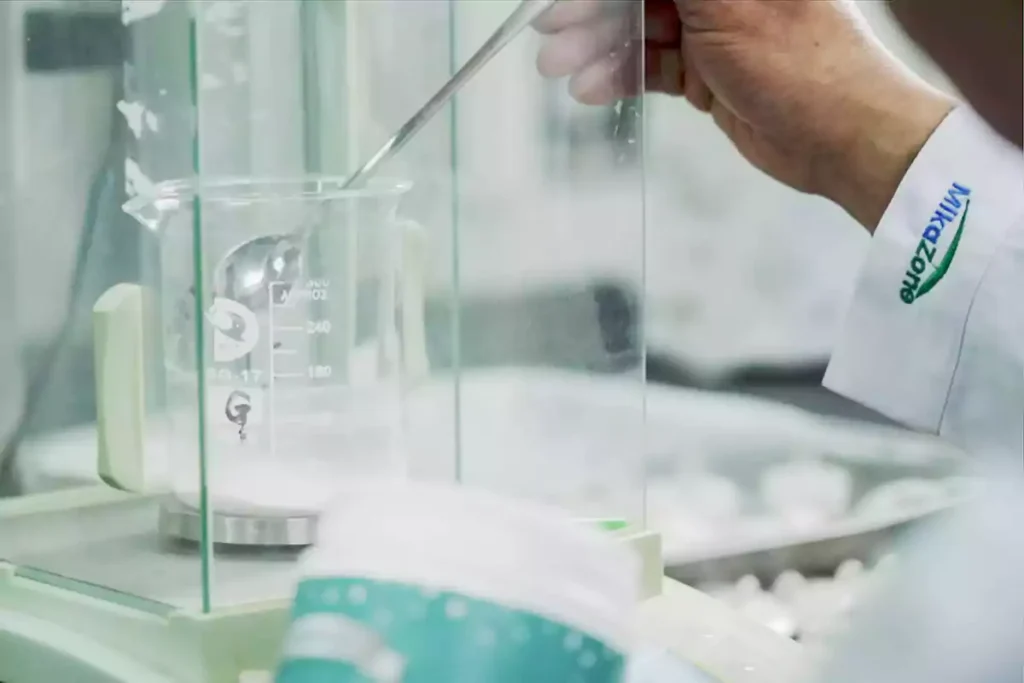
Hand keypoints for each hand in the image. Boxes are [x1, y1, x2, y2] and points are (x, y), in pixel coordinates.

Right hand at [534, 0, 954, 230]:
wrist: (841, 138)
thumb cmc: (801, 61)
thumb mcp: (724, 2)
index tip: (564, 3)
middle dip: (594, 14)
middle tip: (552, 36)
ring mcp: (716, 29)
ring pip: (642, 30)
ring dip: (601, 50)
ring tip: (561, 70)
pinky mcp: (709, 71)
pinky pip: (655, 67)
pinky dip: (624, 77)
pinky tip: (593, 89)